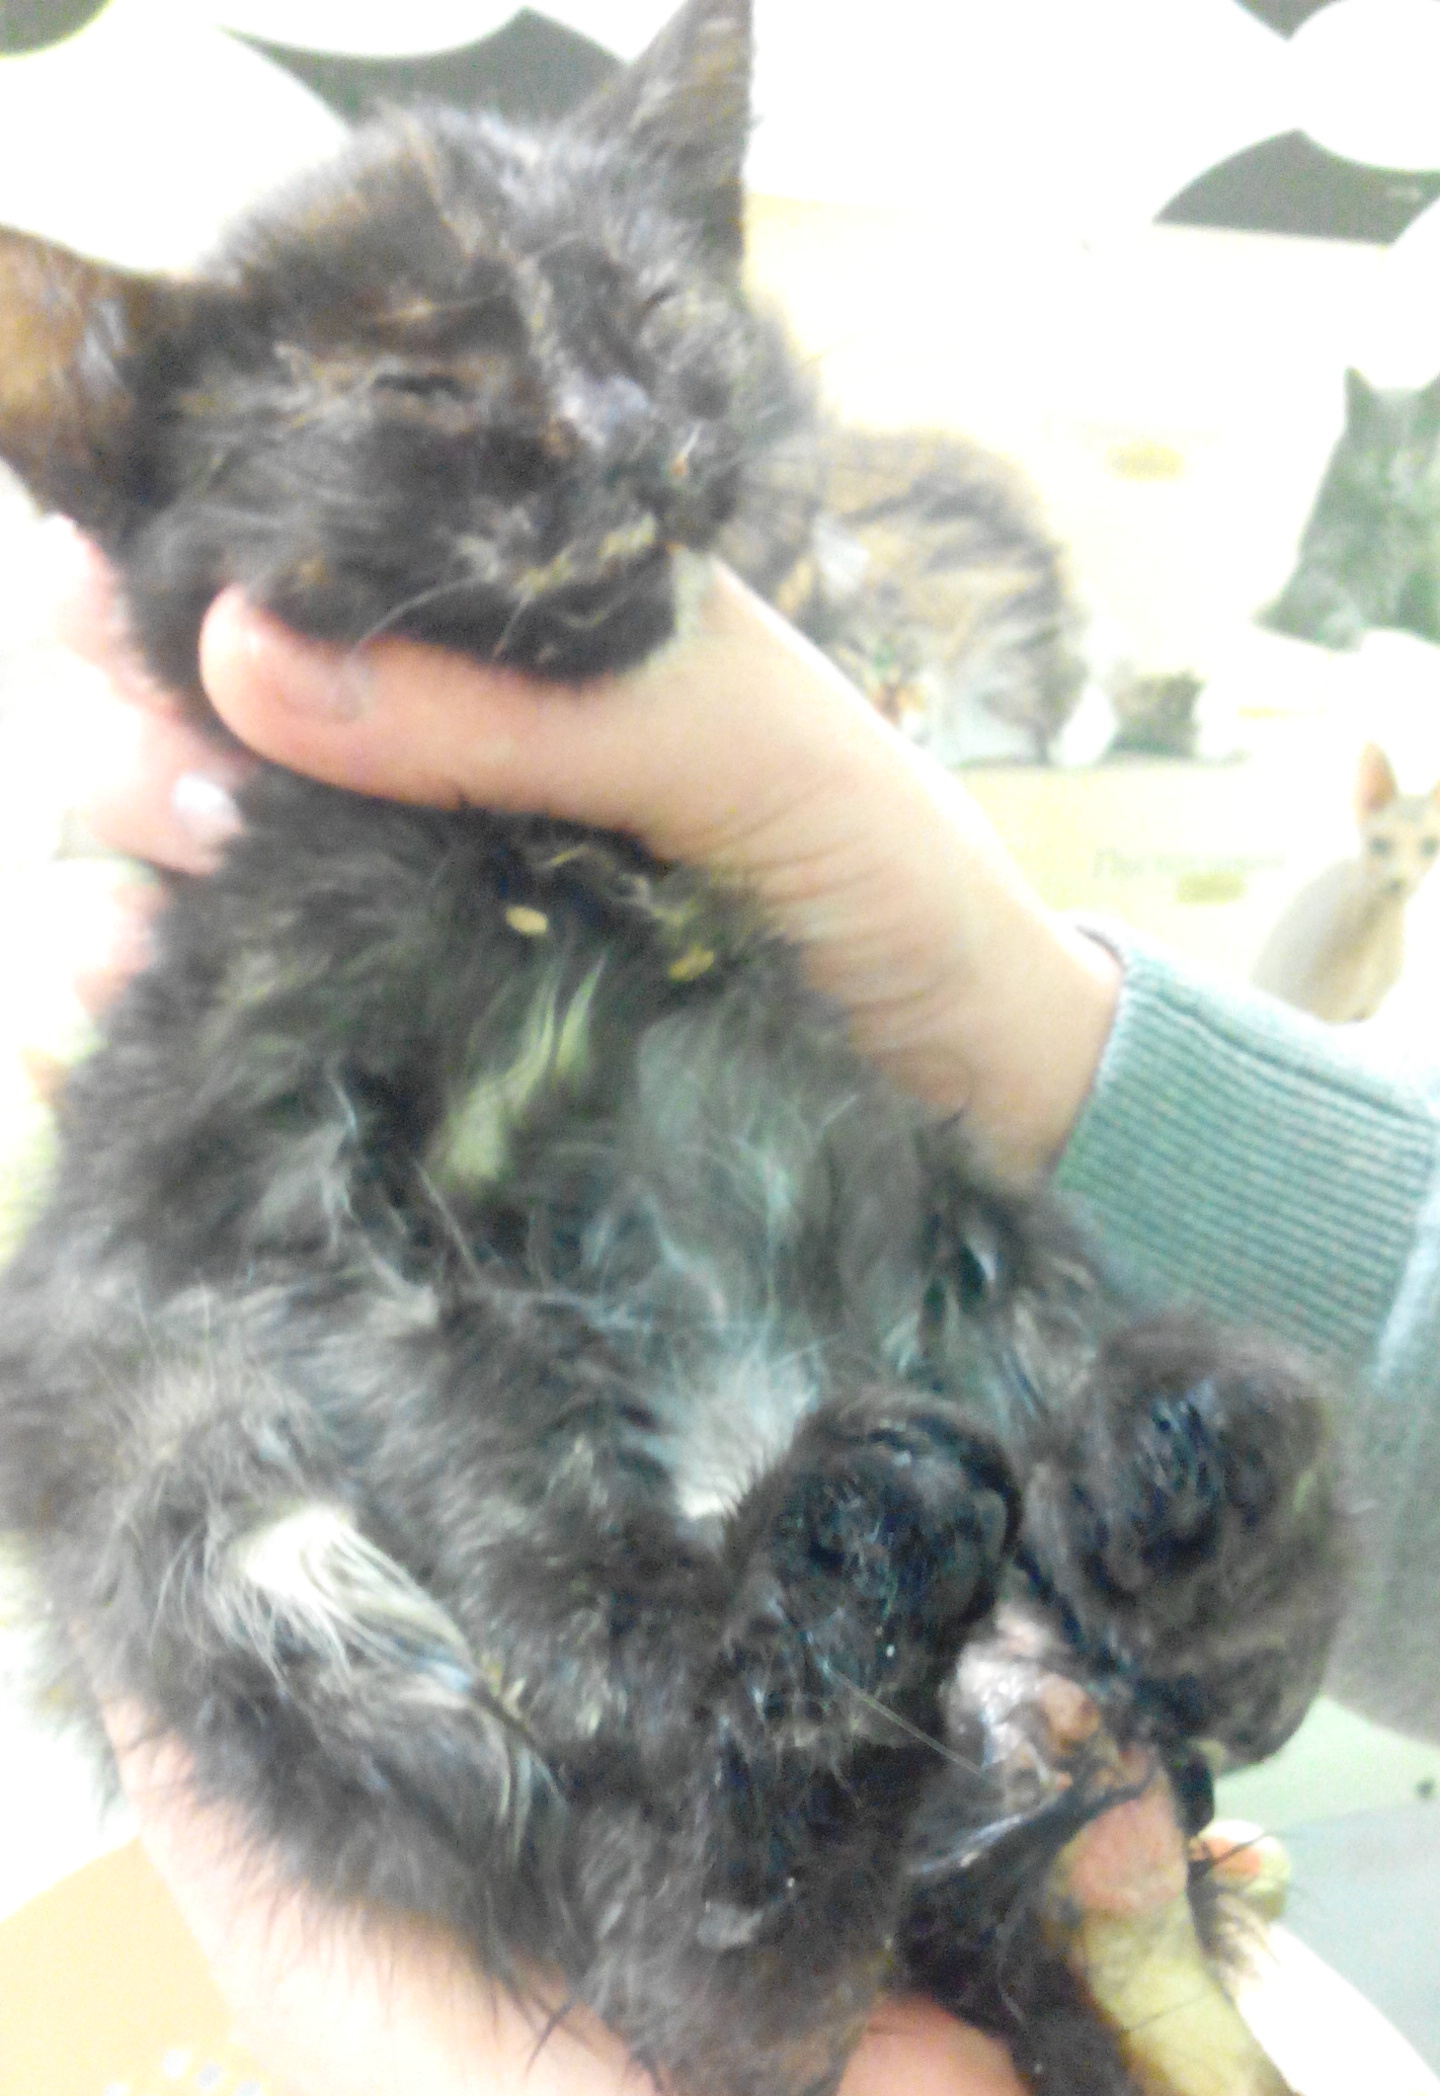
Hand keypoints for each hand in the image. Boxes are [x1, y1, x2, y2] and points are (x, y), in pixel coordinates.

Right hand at [41, 520, 1119, 1180]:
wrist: (973, 1106)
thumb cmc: (895, 889)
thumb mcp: (751, 750)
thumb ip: (531, 701)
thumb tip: (245, 654)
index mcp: (515, 638)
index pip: (299, 558)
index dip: (177, 561)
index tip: (105, 598)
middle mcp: (433, 756)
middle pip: (201, 696)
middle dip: (132, 716)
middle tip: (177, 783)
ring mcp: (401, 897)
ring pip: (176, 842)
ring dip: (112, 853)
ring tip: (146, 901)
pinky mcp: (396, 1039)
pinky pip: (220, 1000)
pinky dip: (124, 992)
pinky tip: (109, 995)